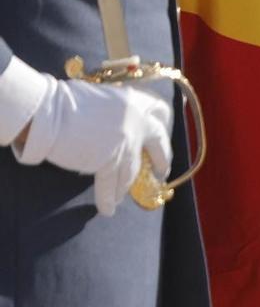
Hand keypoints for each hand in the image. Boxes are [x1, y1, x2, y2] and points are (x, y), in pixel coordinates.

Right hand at [14, 70, 171, 215]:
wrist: (49, 111)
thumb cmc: (65, 100)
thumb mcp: (102, 97)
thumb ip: (115, 110)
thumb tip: (111, 124)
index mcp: (135, 102)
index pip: (159, 112)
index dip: (162, 125)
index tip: (163, 135)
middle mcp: (137, 123)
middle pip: (158, 144)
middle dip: (161, 160)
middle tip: (161, 172)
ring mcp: (125, 144)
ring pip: (131, 171)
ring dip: (126, 186)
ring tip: (122, 196)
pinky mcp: (107, 162)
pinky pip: (110, 185)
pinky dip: (108, 199)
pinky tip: (108, 209)